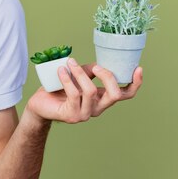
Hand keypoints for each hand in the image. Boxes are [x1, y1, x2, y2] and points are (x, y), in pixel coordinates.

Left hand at [26, 58, 142, 123]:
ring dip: (80, 73)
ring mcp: (85, 114)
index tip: (138, 68)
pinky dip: (67, 79)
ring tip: (70, 63)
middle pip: (114, 95)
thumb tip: (98, 63)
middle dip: (107, 76)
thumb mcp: (76, 77)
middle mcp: (97, 108)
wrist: (40, 104)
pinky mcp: (71, 115)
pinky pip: (74, 93)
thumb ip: (88, 71)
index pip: (125, 95)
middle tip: (94, 66)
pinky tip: (61, 70)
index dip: (135, 83)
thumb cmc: (59, 89)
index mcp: (102, 99)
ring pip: (91, 91)